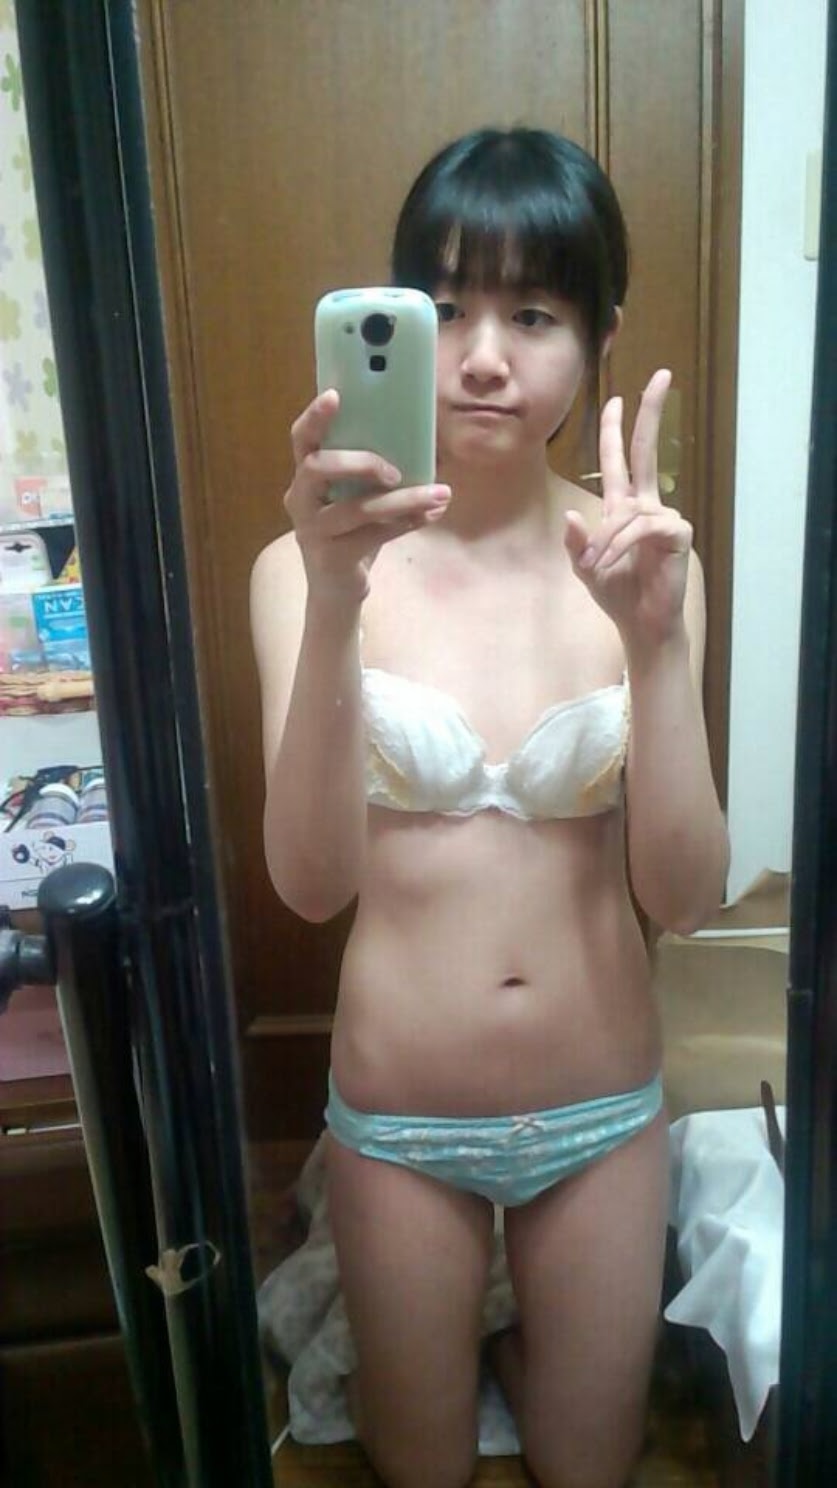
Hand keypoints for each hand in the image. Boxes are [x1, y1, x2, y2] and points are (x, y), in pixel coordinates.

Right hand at [284, 389, 450, 601]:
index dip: (315, 416)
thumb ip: (374, 471)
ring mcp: (313, 530)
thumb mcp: (357, 496)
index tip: (337, 395)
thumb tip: (423, 438)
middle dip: (359, 462)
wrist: (338, 589)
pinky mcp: (331, 557)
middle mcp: (301, 500)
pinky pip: (372, 536)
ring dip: (403, 500)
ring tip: (439, 494)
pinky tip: (429, 516)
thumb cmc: (351, 532)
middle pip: (317, 468)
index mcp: (306, 476)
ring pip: (356, 508)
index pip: (302, 438)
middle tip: (396, 470)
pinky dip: (405, 524)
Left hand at [564, 370, 692, 648]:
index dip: (617, 429)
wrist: (640, 623)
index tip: (618, 398)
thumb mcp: (585, 566)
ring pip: (628, 512)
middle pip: (646, 450)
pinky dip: (620, 545)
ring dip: (607, 540)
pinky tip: (611, 562)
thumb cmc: (617, 593)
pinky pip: (641, 528)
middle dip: (651, 413)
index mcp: (623, 507)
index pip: (620, 460)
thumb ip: (577, 542)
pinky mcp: (676, 533)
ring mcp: (664, 517)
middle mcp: (646, 505)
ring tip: (597, 565)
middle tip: (660, 375)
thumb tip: (572, 514)